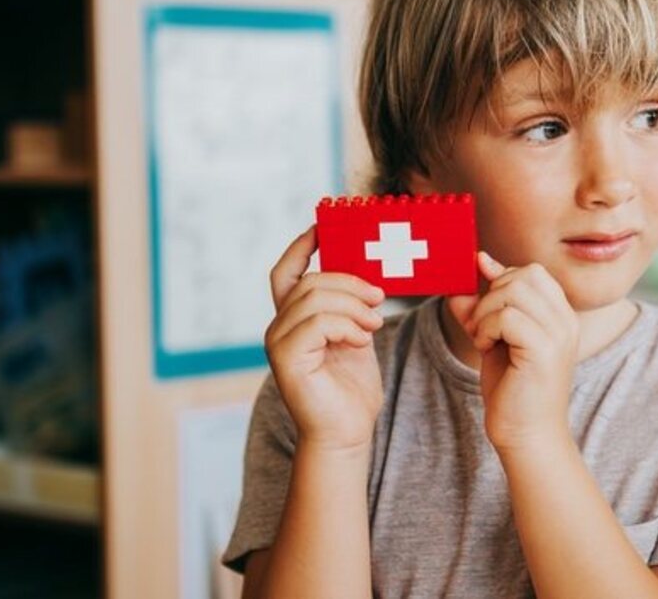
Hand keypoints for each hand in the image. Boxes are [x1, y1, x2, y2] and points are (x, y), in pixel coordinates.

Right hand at [264, 226, 386, 454]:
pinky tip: (362, 340)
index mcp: (294, 318)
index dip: (303, 245)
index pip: (287, 271)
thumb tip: (369, 275)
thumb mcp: (357, 334)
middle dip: (349, 282)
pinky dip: (346, 326)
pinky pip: (317, 324)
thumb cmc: (353, 386)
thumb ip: (352, 306)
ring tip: (374, 322)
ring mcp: (278, 343)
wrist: (348, 431)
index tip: (326, 226)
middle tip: (379, 296)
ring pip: (314, 298)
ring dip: (352, 305)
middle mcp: (279, 327)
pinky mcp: (286, 360)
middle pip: (310, 281)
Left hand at [447, 253, 579, 452]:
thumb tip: (472, 266)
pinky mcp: (545, 349)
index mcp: (561, 316)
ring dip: (486, 313)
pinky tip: (487, 349)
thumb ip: (485, 304)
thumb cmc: (513, 391)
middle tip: (481, 328)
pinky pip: (507, 315)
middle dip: (490, 295)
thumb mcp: (495, 338)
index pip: (532, 271)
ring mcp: (559, 334)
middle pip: (523, 274)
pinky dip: (487, 328)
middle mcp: (566, 320)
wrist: (527, 436)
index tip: (482, 309)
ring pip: (513, 290)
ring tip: (485, 340)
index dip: (500, 281)